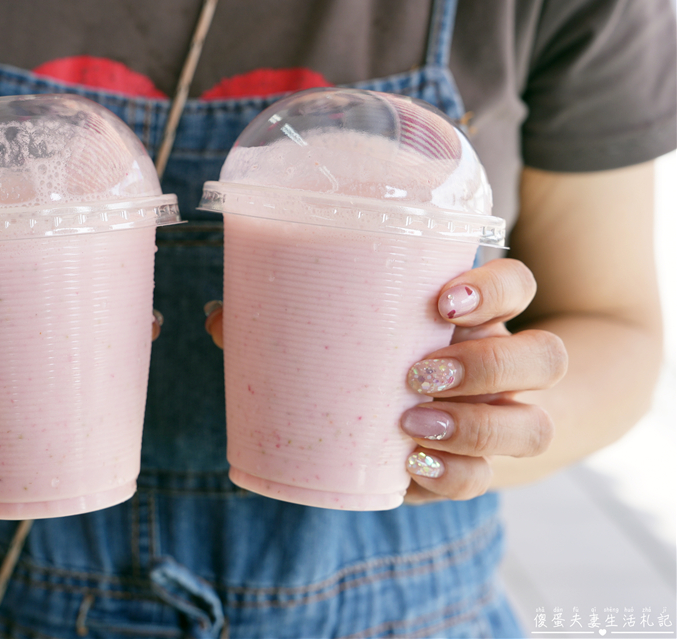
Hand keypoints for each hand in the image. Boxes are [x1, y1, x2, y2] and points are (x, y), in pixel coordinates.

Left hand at [202, 259, 566, 502]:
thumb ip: (293, 320)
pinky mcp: (482, 469)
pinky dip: (453, 475)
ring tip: (410, 424)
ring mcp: (504, 418)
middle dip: (487, 365)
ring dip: (476, 427)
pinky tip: (412, 465)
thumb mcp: (356, 332)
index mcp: (477, 316)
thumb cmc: (384, 358)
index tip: (443, 300)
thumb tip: (219, 317)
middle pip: (544, 357)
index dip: (495, 289)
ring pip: (533, 425)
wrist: (438, 418)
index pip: (517, 284)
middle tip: (418, 372)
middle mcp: (505, 365)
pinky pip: (489, 480)